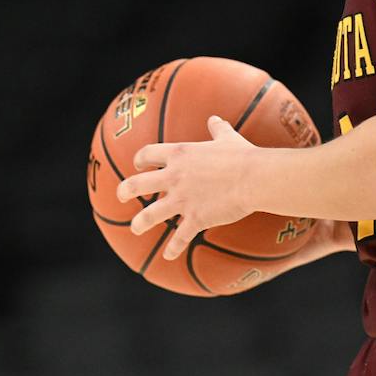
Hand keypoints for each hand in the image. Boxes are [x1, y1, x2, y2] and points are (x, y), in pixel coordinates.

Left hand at [116, 115, 259, 261]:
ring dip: (140, 224)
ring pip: (150, 215)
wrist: (254, 177)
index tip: (137, 165)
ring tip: (135, 229)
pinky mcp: (195, 218)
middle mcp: (174, 177)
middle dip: (124, 191)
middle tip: (120, 195)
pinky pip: (179, 237)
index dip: (139, 160)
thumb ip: (217, 129)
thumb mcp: (227, 138)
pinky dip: (173, 248)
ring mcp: (182, 199)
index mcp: (179, 154)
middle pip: (137, 184)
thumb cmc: (243, 156)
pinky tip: (168, 256)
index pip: (147, 154)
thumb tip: (215, 119)